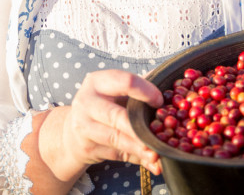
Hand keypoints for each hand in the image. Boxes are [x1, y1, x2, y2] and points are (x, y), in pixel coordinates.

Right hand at [47, 70, 163, 179]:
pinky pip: (117, 154)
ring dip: (139, 147)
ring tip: (157, 154)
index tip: (160, 102)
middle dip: (140, 128)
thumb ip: (139, 97)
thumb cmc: (103, 108)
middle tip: (159, 136)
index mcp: (97, 82)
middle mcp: (87, 101)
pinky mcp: (87, 148)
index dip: (146, 92)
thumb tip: (171, 96)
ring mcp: (84, 126)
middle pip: (117, 115)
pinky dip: (137, 158)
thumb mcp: (115, 96)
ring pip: (116, 138)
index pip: (124, 82)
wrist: (72, 131)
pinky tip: (152, 163)